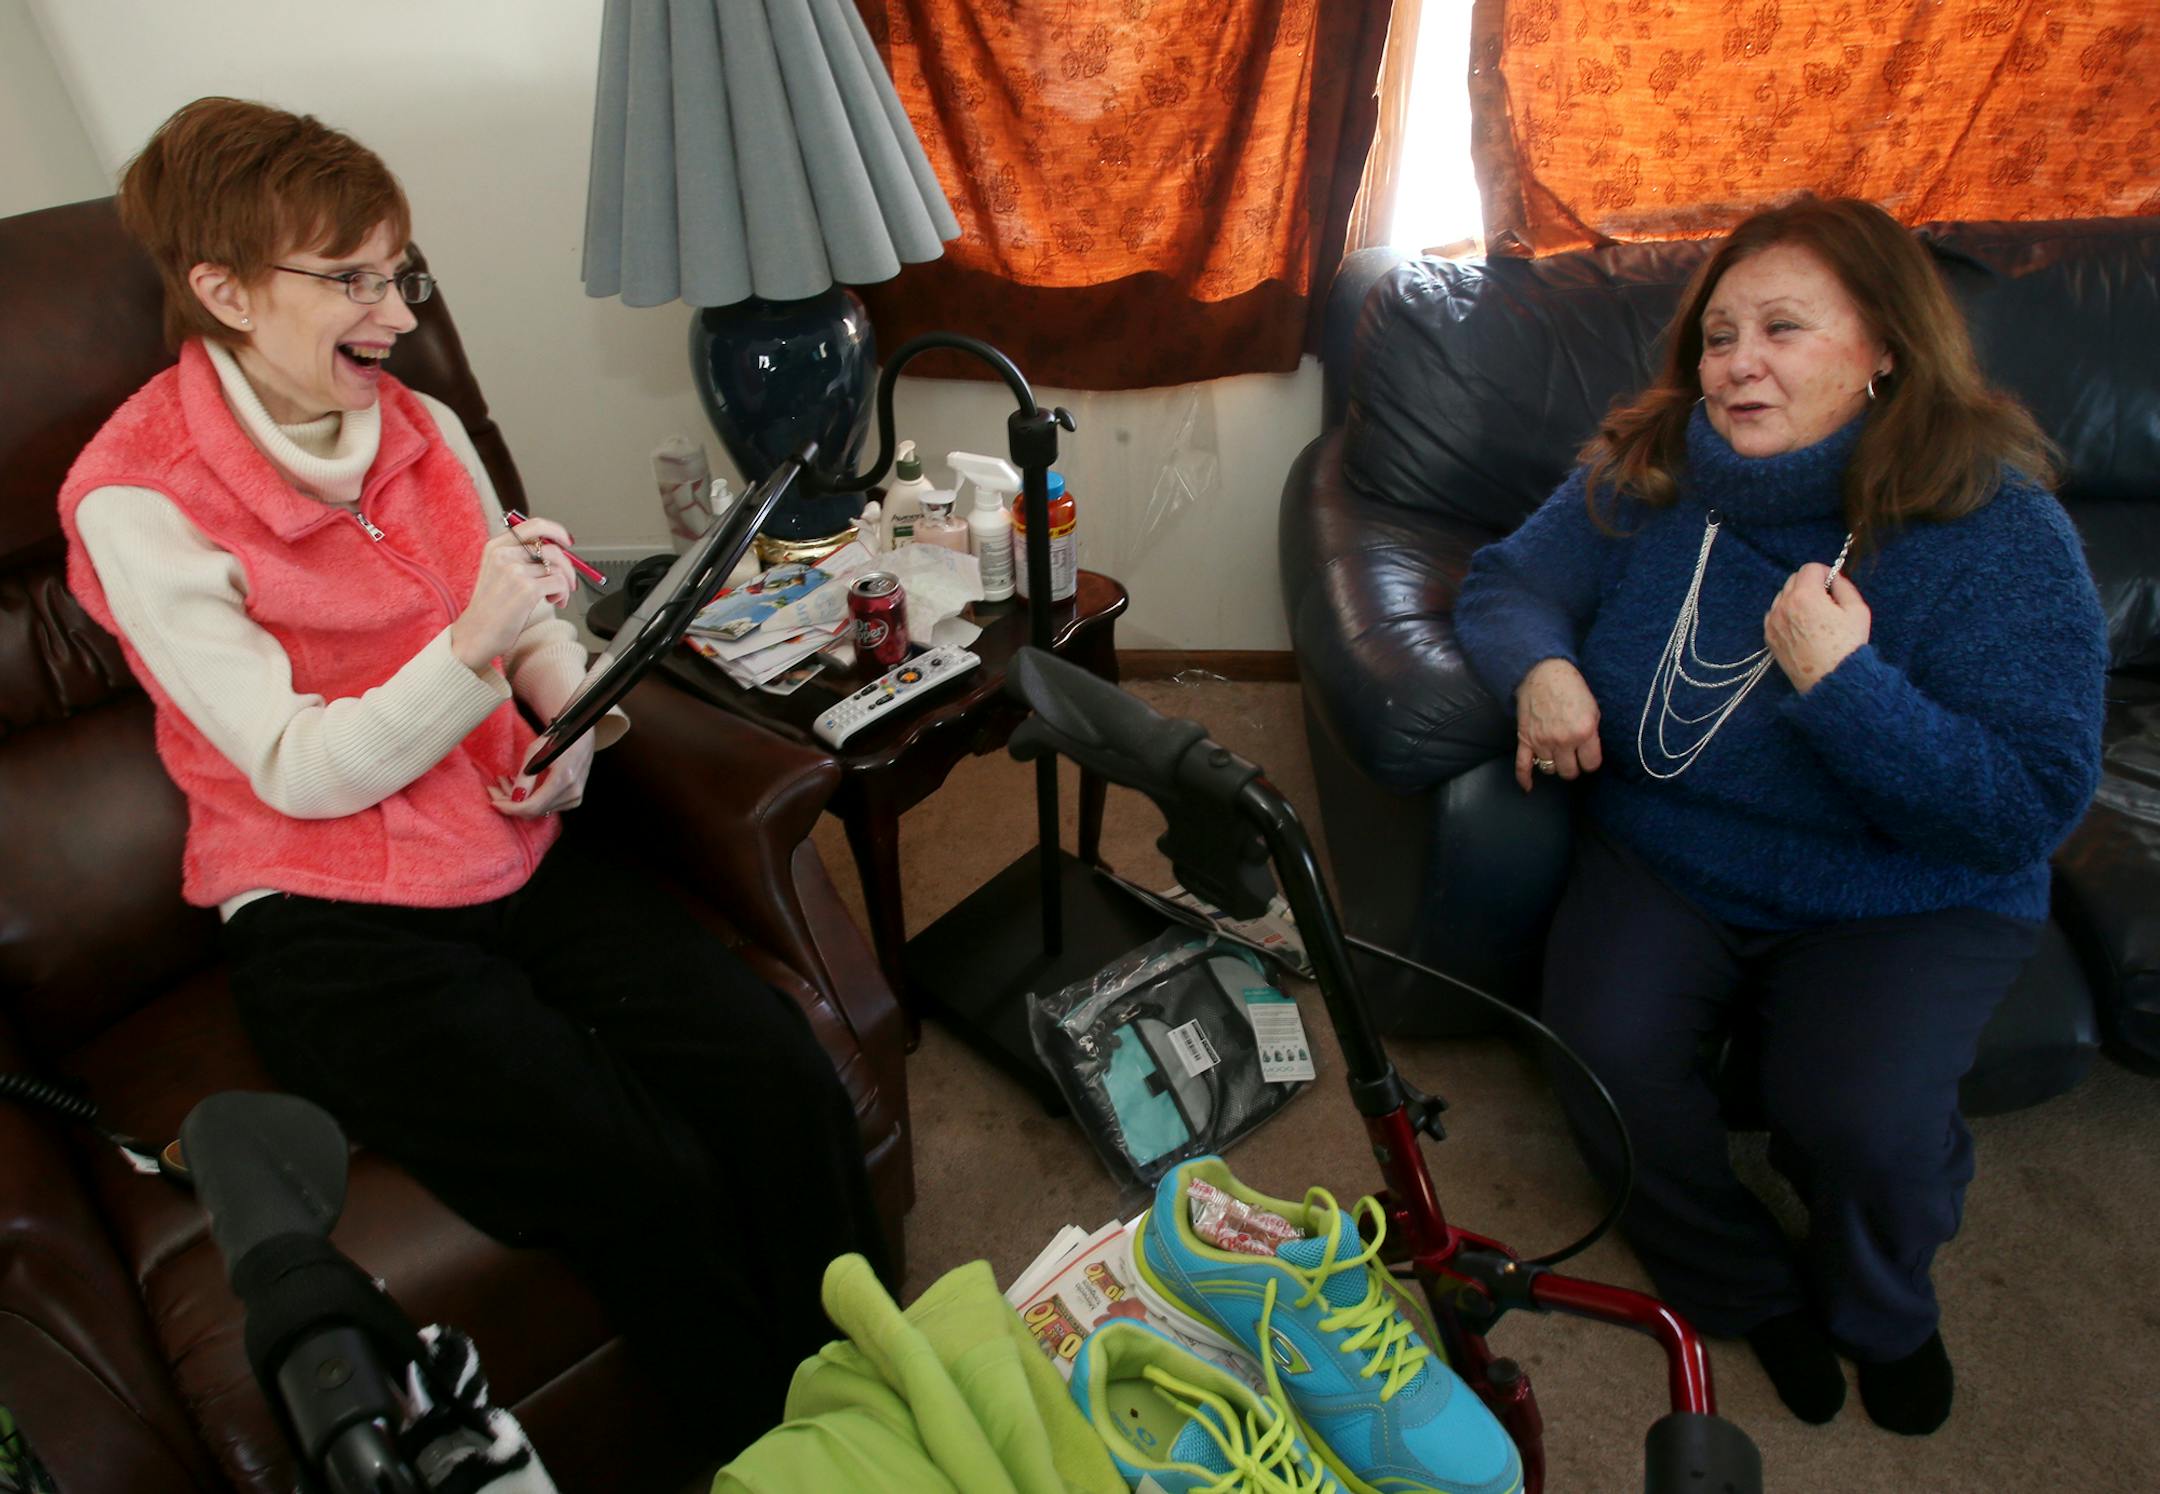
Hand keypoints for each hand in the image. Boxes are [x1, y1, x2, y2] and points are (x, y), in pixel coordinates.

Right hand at [450, 519, 577, 669]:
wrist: (475, 635)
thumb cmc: (490, 608)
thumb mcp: (498, 573)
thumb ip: (521, 558)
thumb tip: (558, 551)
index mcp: (496, 547)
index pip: (533, 525)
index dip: (556, 531)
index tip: (566, 541)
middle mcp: (504, 555)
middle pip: (552, 548)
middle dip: (568, 566)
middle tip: (569, 581)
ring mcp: (515, 571)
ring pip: (559, 568)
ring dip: (564, 585)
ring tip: (556, 597)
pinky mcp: (527, 590)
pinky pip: (559, 583)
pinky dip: (562, 595)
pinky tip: (554, 603)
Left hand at [490, 731, 593, 817]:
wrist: (580, 738)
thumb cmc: (557, 739)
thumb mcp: (536, 752)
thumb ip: (525, 777)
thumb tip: (514, 798)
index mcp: (564, 778)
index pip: (533, 806)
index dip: (511, 808)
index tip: (494, 802)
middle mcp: (572, 792)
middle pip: (534, 811)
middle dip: (511, 804)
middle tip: (494, 790)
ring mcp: (575, 798)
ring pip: (538, 811)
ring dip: (519, 802)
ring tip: (505, 783)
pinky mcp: (573, 800)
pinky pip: (546, 807)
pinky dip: (530, 801)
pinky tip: (520, 789)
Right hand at [1515, 657, 1602, 791]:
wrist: (1543, 672)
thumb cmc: (1570, 687)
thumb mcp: (1592, 708)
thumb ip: (1592, 733)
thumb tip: (1590, 752)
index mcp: (1584, 731)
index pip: (1591, 764)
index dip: (1591, 761)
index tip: (1589, 756)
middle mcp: (1563, 740)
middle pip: (1570, 772)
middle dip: (1573, 766)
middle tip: (1574, 757)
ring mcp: (1542, 741)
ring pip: (1550, 770)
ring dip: (1554, 765)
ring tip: (1557, 756)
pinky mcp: (1525, 739)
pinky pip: (1522, 766)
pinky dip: (1524, 779)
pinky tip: (1528, 788)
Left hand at [1766, 563, 1870, 693]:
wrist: (1831, 681)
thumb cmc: (1848, 646)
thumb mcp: (1857, 610)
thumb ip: (1844, 585)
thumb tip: (1833, 577)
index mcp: (1805, 596)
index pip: (1809, 568)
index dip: (1824, 573)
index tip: (1833, 585)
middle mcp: (1783, 605)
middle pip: (1793, 580)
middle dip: (1810, 584)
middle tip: (1826, 601)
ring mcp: (1772, 622)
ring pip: (1782, 596)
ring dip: (1796, 598)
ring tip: (1814, 617)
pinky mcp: (1769, 636)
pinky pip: (1775, 614)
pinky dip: (1786, 614)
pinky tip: (1802, 627)